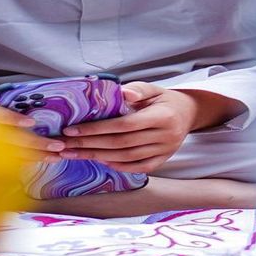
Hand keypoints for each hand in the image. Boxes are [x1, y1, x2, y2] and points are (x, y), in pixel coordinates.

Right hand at [0, 97, 66, 161]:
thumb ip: (12, 103)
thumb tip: (42, 103)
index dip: (14, 119)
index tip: (31, 122)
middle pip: (12, 138)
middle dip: (36, 143)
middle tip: (57, 145)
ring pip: (15, 153)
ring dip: (38, 155)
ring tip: (56, 155)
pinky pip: (14, 160)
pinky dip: (31, 160)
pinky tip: (46, 159)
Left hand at [58, 83, 242, 173]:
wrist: (189, 113)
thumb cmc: (165, 99)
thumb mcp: (154, 88)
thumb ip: (137, 89)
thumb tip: (122, 92)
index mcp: (161, 116)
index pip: (124, 125)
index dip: (97, 129)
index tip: (72, 129)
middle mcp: (165, 136)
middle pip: (121, 144)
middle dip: (90, 145)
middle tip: (66, 145)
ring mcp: (165, 151)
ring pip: (127, 158)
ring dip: (99, 157)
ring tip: (76, 154)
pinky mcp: (163, 160)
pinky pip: (138, 167)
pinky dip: (118, 166)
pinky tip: (101, 161)